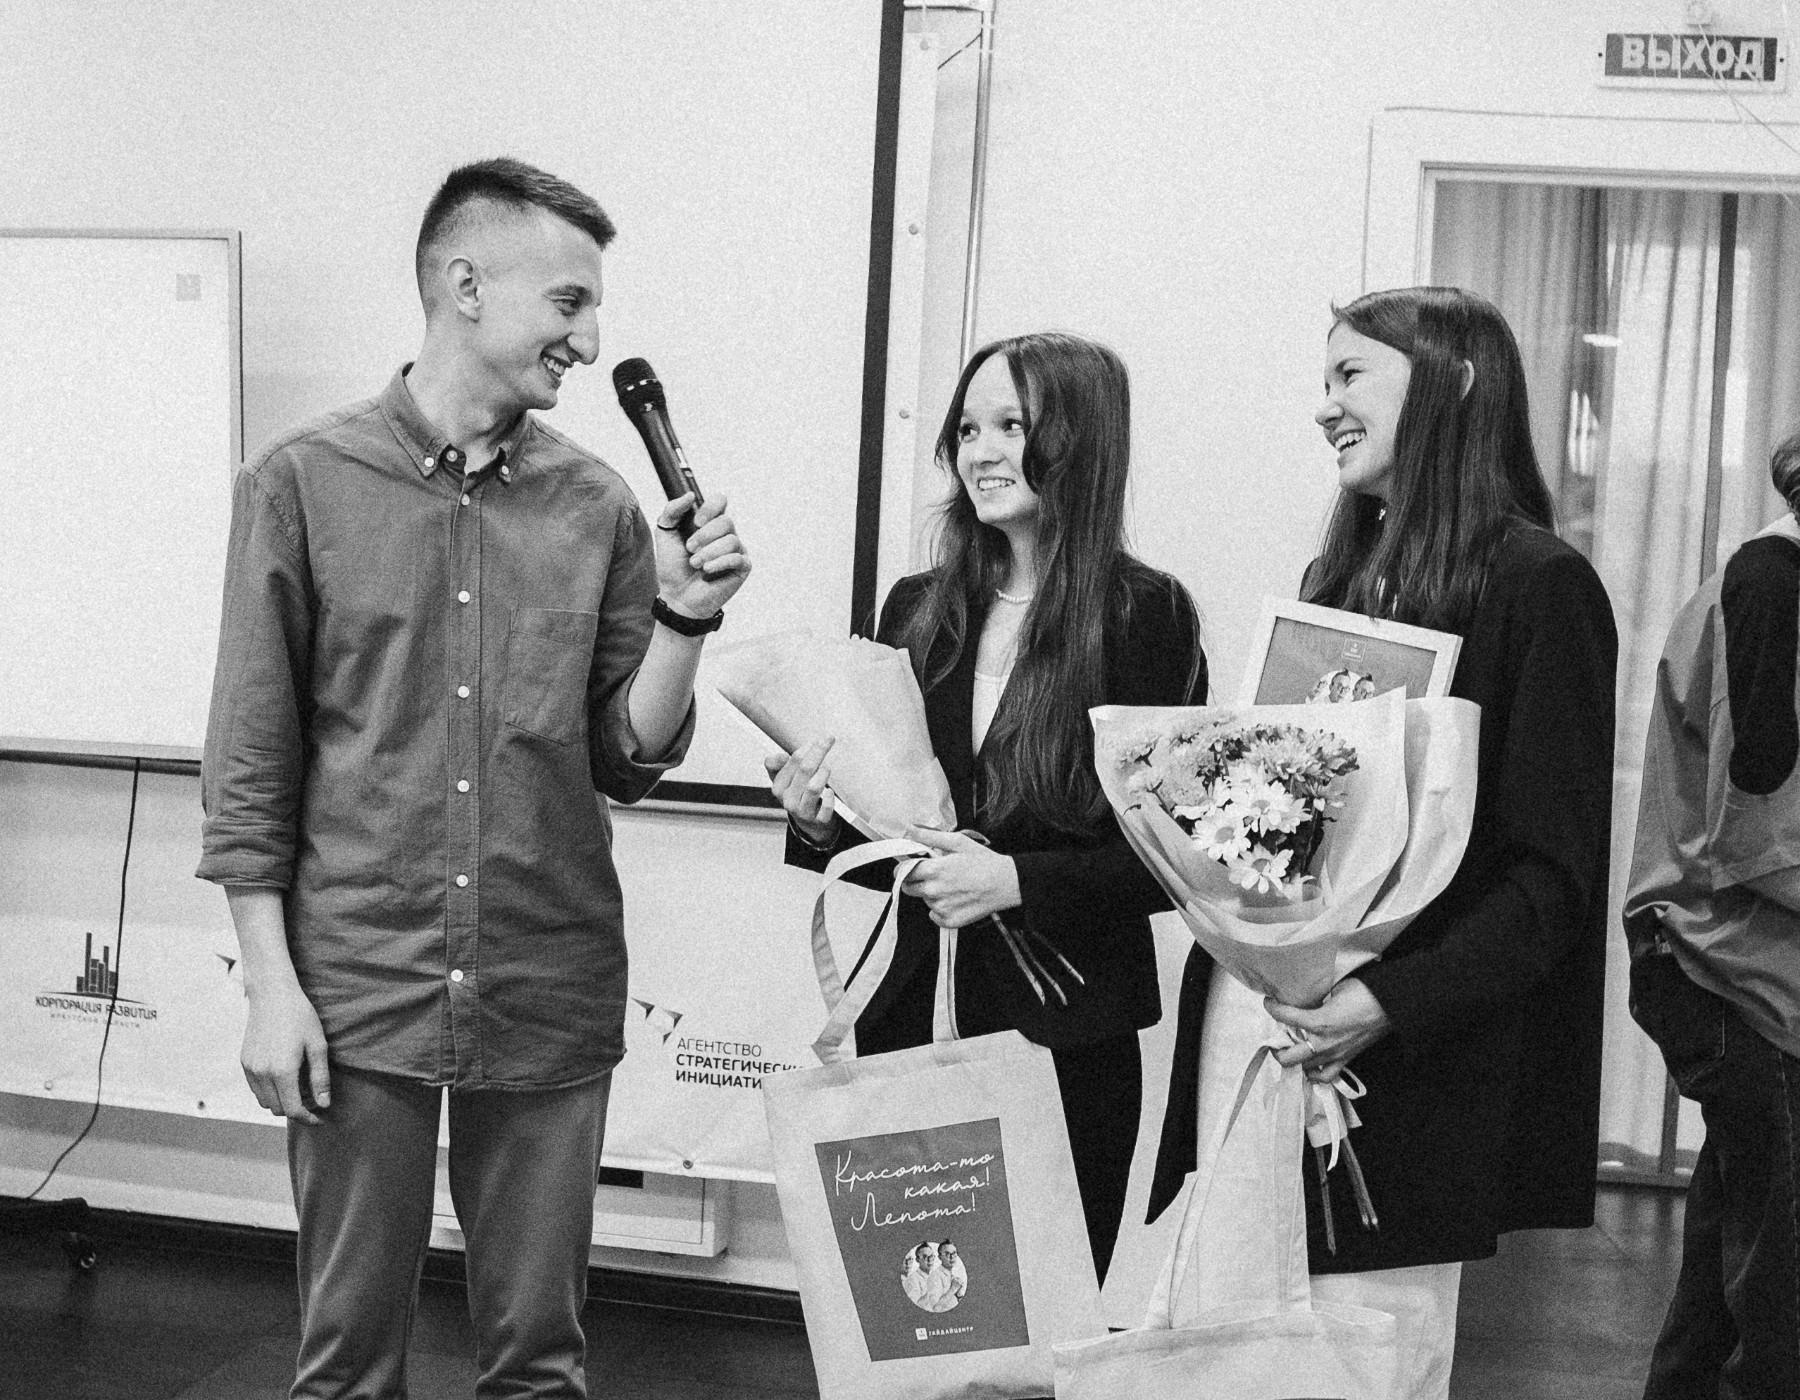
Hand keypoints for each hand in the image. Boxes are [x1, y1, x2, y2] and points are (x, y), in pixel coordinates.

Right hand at [240, 979, 330, 1122]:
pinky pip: (256, 1088)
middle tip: (313, 1099)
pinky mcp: (244, 1062)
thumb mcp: (317, 1045)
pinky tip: (284, 1077)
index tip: (319, 1118)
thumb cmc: (300, 1016)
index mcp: (282, 1071)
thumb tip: (323, 1104)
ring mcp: (250, 1069)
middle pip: (277, 1109)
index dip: (307, 1118)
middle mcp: (262, 1073)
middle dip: (296, 1110)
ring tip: (299, 1088)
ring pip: (264, 1101)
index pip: (292, 1109)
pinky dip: (269, 1091)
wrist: (272, 995)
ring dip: (281, 1101)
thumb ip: (320, 1078)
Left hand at [654, 491, 749, 619]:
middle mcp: (725, 534)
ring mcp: (736, 550)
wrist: (677, 596)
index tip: (696, 521)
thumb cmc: (673, 567)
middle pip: (726, 521)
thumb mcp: (665, 534)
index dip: (710, 508)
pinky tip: (707, 571)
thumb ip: (672, 511)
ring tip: (696, 564)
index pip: (720, 502)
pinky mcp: (742, 567)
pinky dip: (720, 563)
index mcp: (709, 522)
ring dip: (709, 552)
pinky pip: (737, 558)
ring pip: (731, 540)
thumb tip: (690, 496)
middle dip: (705, 535)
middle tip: (690, 548)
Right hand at [764, 736, 839, 845]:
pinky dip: (830, 798)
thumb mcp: (783, 780)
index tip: (818, 740)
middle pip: (805, 770)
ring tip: (827, 768)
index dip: (807, 748)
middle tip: (829, 739)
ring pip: (814, 788)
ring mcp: (803, 811)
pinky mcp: (818, 821)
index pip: (793, 761)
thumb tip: (780, 756)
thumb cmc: (797, 795)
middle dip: (818, 752)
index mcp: (778, 787)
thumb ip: (777, 765)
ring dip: (823, 774)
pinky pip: (826, 808)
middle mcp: (788, 800)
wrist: (808, 823)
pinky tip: (830, 792)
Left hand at [900, 826, 1021, 927]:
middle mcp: (934, 891)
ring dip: (932, 894)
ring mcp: (941, 908)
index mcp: (933, 870)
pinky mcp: (949, 920)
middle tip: (934, 875)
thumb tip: (910, 829)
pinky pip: (934, 915)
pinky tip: (955, 899)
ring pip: (924, 900)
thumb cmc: (984, 862)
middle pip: (908, 888)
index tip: (913, 866)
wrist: (1006, 883)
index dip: (905, 868)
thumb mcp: (958, 841)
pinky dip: (941, 909)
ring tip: (952, 886)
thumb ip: (929, 836)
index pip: (902, 872)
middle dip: (916, 881)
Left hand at [1265, 977, 1390, 1082]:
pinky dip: (1315, 1074)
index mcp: (1318, 1021)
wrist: (1392, 1005)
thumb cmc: (1365, 992)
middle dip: (1276, 1048)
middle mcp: (1323, 1043)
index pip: (1284, 1017)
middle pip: (1288, 1057)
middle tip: (1275, 1037)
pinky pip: (1326, 1076)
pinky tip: (1311, 1065)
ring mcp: (1335, 1054)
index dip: (1272, 1008)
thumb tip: (1304, 995)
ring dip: (1295, 1059)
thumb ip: (1316, 995)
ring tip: (1292, 1049)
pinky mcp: (1346, 1060)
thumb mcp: (1334, 987)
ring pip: (1305, 1068)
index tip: (1269, 1002)